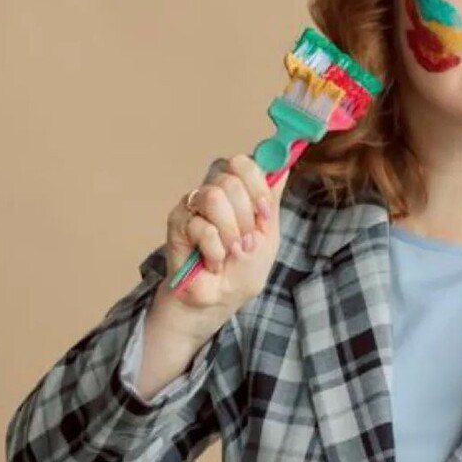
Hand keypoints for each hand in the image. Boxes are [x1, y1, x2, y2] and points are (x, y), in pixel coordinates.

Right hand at [162, 154, 286, 319]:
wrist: (220, 298)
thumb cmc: (244, 268)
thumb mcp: (269, 234)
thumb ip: (271, 200)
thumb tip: (285, 164)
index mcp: (239, 190)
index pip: (244, 162)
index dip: (257, 185)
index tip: (263, 212)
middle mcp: (214, 190)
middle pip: (230, 179)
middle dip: (244, 217)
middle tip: (245, 240)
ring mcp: (193, 204)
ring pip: (213, 197)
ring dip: (229, 232)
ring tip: (229, 251)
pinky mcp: (176, 222)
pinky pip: (200, 226)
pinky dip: (214, 251)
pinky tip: (212, 261)